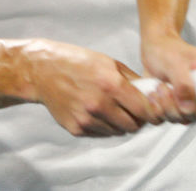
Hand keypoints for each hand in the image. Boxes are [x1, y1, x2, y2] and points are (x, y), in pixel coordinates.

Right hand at [26, 40, 162, 136]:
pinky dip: (105, 126)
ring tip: (114, 109)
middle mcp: (99, 105)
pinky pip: (101, 134)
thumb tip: (150, 94)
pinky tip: (98, 112)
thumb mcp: (110, 62)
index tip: (151, 111)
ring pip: (117, 132)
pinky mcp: (76, 128)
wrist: (44, 71)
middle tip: (134, 111)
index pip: (143, 110)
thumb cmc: (78, 62)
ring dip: (120, 124)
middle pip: (133, 126)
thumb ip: (132, 80)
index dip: (151, 112)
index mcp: (111, 85)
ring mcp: (86, 119)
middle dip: (137, 120)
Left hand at [140, 33, 195, 124]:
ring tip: (159, 86)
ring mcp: (191, 102)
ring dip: (168, 107)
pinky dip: (157, 111)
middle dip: (186, 109)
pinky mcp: (176, 108)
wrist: (153, 50)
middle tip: (170, 90)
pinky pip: (168, 120)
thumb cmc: (168, 49)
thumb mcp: (176, 62)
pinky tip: (152, 94)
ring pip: (186, 119)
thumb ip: (184, 85)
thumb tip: (188, 109)